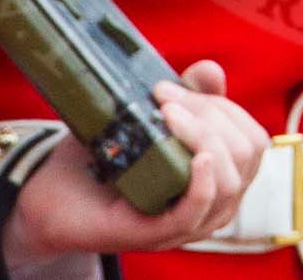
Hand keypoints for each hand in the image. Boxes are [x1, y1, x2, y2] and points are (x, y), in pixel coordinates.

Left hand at [1, 61, 268, 263]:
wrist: (50, 192)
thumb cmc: (104, 155)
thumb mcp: (148, 116)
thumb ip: (185, 96)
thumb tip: (213, 69)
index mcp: (217, 173)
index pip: (252, 140)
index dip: (226, 107)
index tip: (173, 88)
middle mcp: (212, 201)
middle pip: (245, 156)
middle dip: (212, 115)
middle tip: (164, 99)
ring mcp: (187, 221)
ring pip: (230, 183)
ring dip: (205, 138)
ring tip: (168, 116)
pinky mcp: (157, 233)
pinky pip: (197, 211)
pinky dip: (203, 182)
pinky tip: (195, 157)